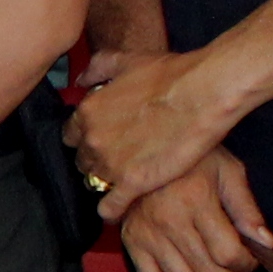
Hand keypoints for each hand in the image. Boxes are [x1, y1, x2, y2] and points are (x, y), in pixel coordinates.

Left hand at [70, 46, 245, 222]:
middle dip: (96, 159)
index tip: (100, 139)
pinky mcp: (133, 183)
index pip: (71, 135)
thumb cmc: (169, 75)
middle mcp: (93, 140)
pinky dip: (111, 210)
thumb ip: (98, 68)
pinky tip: (116, 210)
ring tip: (122, 180)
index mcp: (88, 112)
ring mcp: (111, 164)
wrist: (201, 94)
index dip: (86, 138)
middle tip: (116, 158)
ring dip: (106, 182)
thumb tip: (81, 79)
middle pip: (82, 160)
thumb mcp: (126, 61)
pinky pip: (110, 206)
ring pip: (95, 182)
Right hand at [114, 150, 272, 271]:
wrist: (140, 150)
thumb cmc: (191, 159)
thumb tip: (267, 243)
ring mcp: (147, 237)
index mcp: (195, 200)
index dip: (248, 266)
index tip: (256, 264)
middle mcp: (169, 223)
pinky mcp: (132, 246)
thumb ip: (246, 207)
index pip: (228, 253)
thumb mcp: (226, 170)